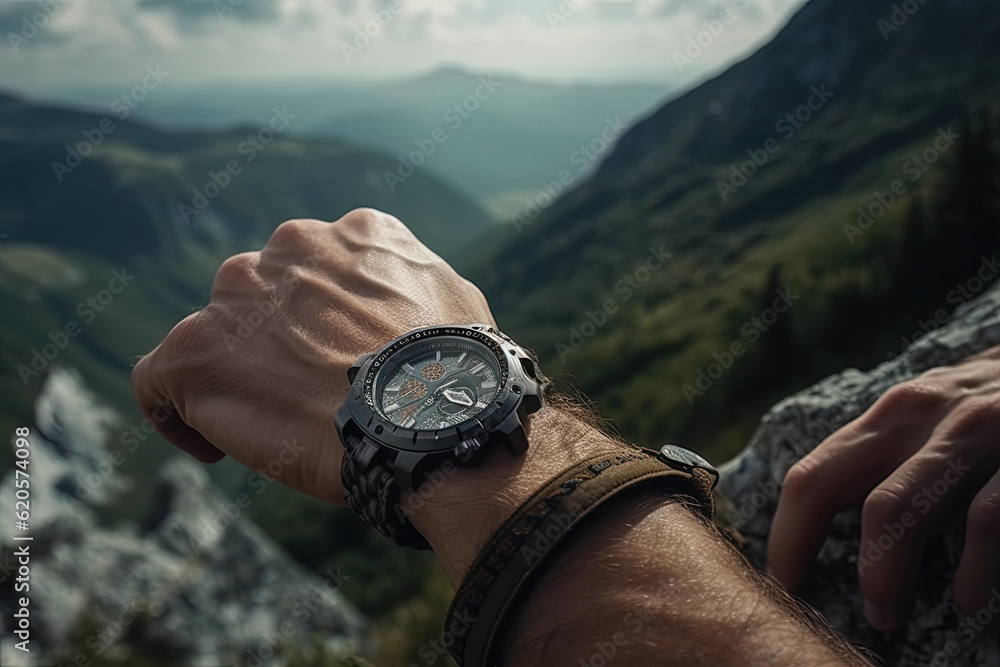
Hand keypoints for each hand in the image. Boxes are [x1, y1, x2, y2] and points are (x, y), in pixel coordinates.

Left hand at [131, 209, 493, 504]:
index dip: (317, 323)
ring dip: (234, 377)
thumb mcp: (450, 301)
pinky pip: (158, 378)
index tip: (328, 365)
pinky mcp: (197, 350)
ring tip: (271, 431)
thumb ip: (405, 286)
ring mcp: (238, 296)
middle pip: (260, 298)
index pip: (313, 270)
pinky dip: (175, 413)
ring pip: (213, 335)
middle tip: (305, 401)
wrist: (432, 423)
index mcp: (352, 234)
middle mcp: (289, 248)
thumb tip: (395, 307)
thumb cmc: (457, 377)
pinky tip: (215, 449)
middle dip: (275, 345)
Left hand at [768, 346, 999, 629]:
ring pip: (893, 507)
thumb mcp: (943, 419)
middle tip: (814, 601)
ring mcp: (971, 431)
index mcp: (893, 414)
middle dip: (807, 550)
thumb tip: (856, 537)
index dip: (786, 536)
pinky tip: (970, 604)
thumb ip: (899, 460)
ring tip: (887, 615)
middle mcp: (921, 416)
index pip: (812, 476)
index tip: (782, 583)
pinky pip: (984, 520)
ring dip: (882, 572)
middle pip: (828, 486)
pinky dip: (972, 571)